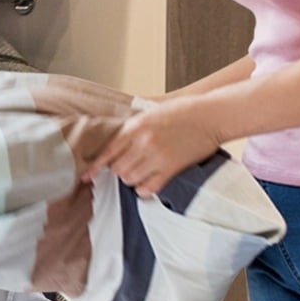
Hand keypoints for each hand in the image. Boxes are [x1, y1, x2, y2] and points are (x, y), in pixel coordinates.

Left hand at [82, 100, 224, 196]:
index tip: (87, 177)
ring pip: (129, 179)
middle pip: (117, 169)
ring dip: (132, 178)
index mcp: (136, 126)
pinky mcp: (171, 168)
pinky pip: (147, 188)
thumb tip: (113, 146)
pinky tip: (148, 182)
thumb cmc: (183, 112)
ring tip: (141, 170)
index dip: (95, 166)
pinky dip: (144, 188)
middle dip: (119, 170)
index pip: (107, 151)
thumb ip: (133, 128)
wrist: (212, 116)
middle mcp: (144, 142)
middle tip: (129, 165)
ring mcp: (157, 156)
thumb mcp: (152, 112)